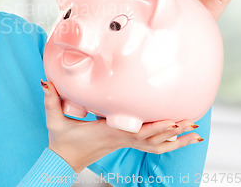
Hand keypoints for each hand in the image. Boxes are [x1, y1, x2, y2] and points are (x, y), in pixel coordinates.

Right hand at [41, 81, 202, 172]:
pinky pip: (151, 146)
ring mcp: (123, 143)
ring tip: (195, 131)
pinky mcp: (123, 143)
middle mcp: (119, 138)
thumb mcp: (53, 119)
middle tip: (193, 121)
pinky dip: (168, 143)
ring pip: (156, 145)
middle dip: (174, 130)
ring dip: (176, 139)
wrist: (63, 159)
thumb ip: (50, 99)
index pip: (135, 131)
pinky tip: (179, 139)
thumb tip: (45, 82)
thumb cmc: (60, 140)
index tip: (173, 120)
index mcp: (107, 132)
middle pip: (152, 138)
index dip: (155, 127)